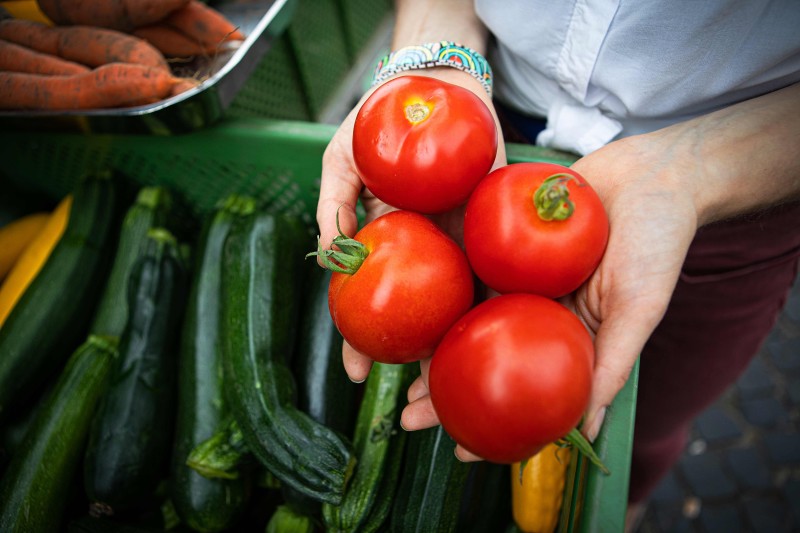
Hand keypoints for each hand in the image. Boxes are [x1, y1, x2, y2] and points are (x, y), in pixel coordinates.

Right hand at [316, 69, 505, 385]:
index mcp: (385, 248)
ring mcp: (460, 247)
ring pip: (458, 309)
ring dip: (455, 352)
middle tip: (411, 409)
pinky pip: (497, 274)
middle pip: (416, 321)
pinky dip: (497, 309)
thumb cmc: (384, 122)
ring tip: (454, 393)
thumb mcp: (344, 159)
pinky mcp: (497, 232)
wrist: (442, 90)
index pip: (369, 306)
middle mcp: (422, 257)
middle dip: (412, 364)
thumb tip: (328, 258)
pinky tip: (499, 343)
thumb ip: (333, 203)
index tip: (357, 373)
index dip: (360, 340)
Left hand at [398, 130, 698, 459]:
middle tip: (406, 417)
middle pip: (480, 356)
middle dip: (443, 389)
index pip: (522, 388)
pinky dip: (434, 280)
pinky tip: (402, 298)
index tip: (461, 450)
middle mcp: (532, 310)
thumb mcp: (640, 308)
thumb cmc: (658, 243)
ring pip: (462, 314)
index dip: (492, 421)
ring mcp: (514, 276)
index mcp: (563, 336)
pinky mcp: (500, 237)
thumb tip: (584, 435)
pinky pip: (463, 261)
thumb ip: (611, 364)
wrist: (651, 173)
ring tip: (389, 368)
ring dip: (428, 341)